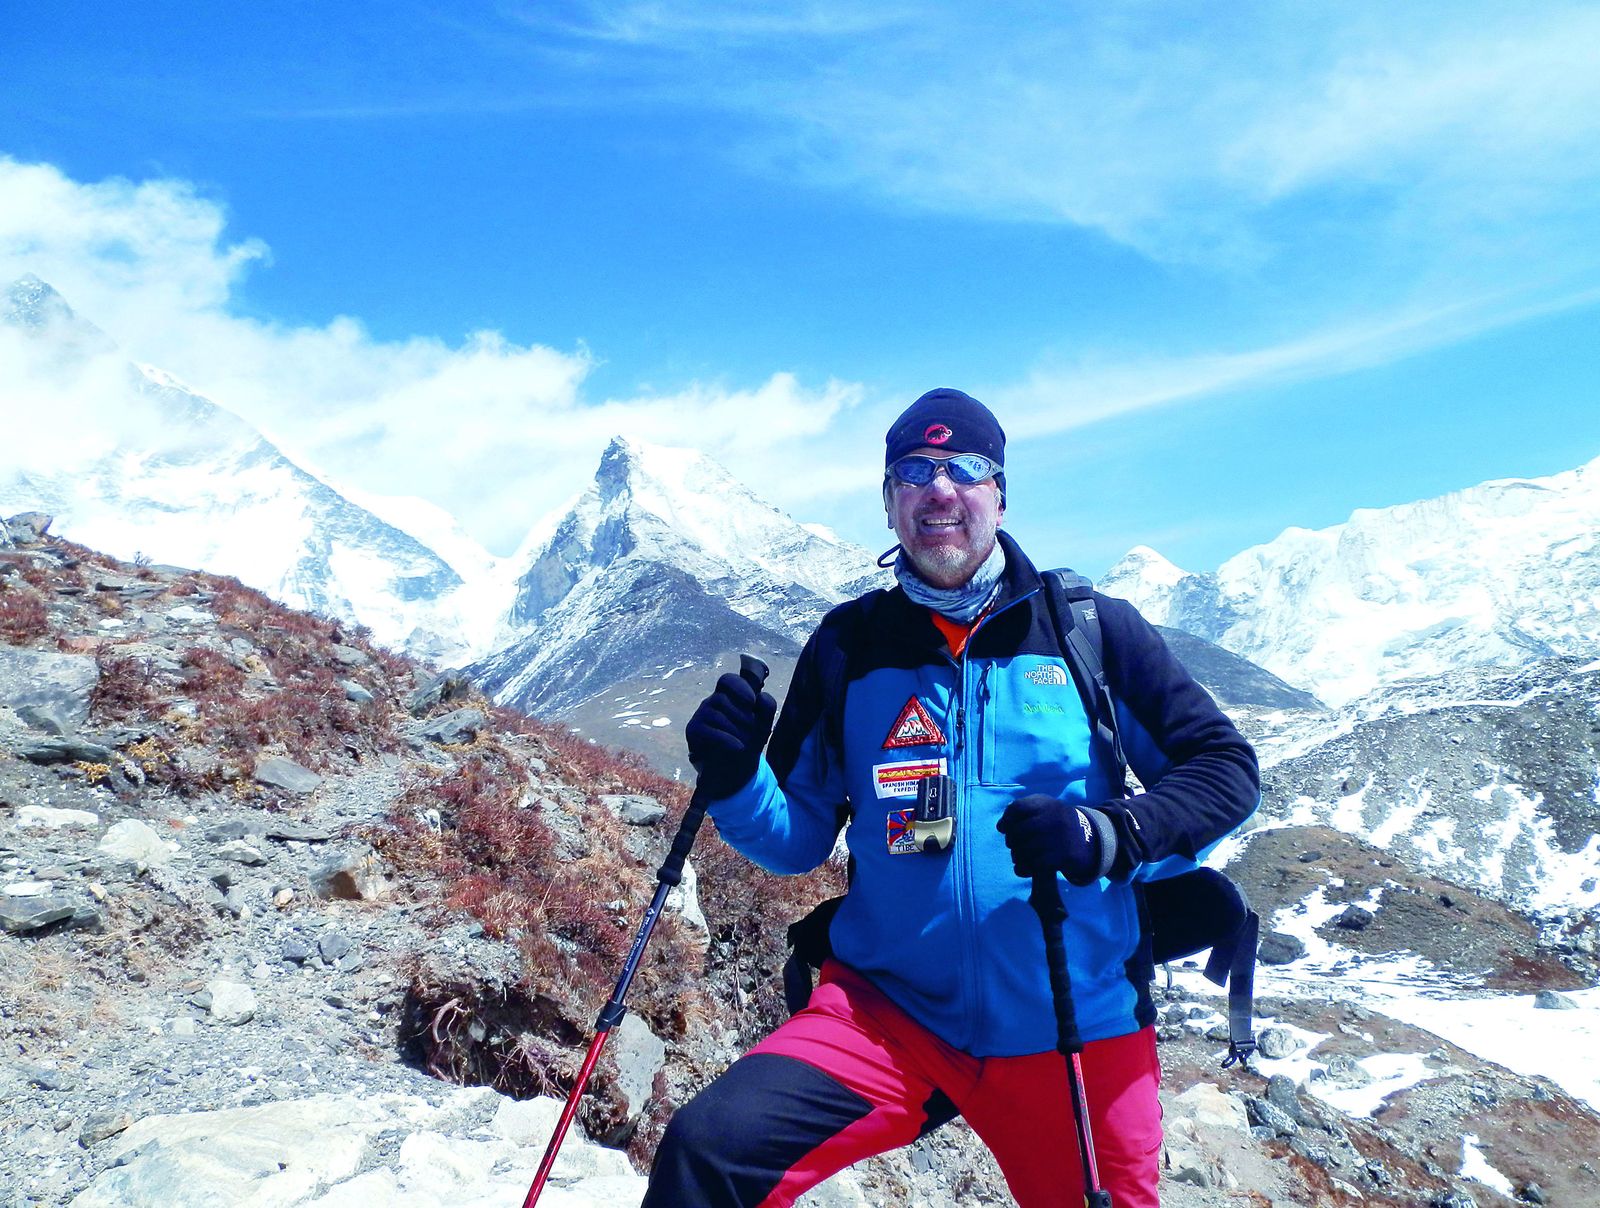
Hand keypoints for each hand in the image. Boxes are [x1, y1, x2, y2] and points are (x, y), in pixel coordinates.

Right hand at [685, 671, 776, 799]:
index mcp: (728, 696)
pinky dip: (725, 739)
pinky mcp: (693, 731)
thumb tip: (761, 696)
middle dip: (741, 716)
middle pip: (721, 699)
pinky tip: (739, 748)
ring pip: (714, 714)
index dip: (738, 687)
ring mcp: (700, 716)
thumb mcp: (762, 725)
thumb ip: (767, 709)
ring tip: (746, 743)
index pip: (727, 680)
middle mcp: (711, 703)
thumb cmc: (747, 741)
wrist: (734, 770)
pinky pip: (707, 730)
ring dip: (735, 729)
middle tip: (753, 732)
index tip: (752, 702)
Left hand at [997, 795, 1114, 885]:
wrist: (1089, 838)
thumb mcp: (1045, 807)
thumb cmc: (1057, 822)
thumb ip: (1022, 809)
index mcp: (1047, 804)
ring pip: (1024, 850)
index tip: (1003, 828)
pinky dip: (1024, 868)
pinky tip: (1024, 867)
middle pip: (1018, 831)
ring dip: (1016, 856)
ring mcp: (1060, 838)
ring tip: (1018, 856)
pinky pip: (1034, 865)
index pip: (1018, 808)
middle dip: (1011, 840)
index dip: (1006, 819)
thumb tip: (1002, 825)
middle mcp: (1054, 818)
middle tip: (1013, 845)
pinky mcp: (1064, 857)